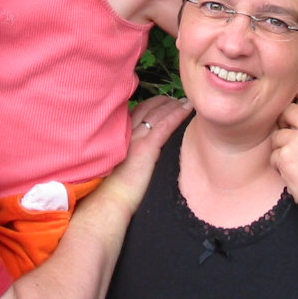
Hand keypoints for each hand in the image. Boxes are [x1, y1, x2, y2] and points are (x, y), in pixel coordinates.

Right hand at [97, 95, 191, 217]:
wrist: (111, 200)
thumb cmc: (115, 188)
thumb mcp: (120, 161)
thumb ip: (131, 150)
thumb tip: (146, 149)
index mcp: (120, 134)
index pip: (138, 111)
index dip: (152, 104)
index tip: (164, 102)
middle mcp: (127, 131)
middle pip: (147, 108)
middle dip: (164, 101)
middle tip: (177, 98)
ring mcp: (137, 137)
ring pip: (158, 113)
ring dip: (173, 104)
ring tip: (186, 101)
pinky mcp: (146, 147)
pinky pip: (165, 125)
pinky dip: (177, 114)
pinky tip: (187, 109)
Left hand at [270, 81, 297, 233]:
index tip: (297, 95)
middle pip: (289, 108)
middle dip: (286, 121)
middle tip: (291, 137)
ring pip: (278, 133)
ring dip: (281, 146)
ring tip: (296, 163)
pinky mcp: (286, 156)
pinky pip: (274, 153)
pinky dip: (279, 164)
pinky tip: (292, 174)